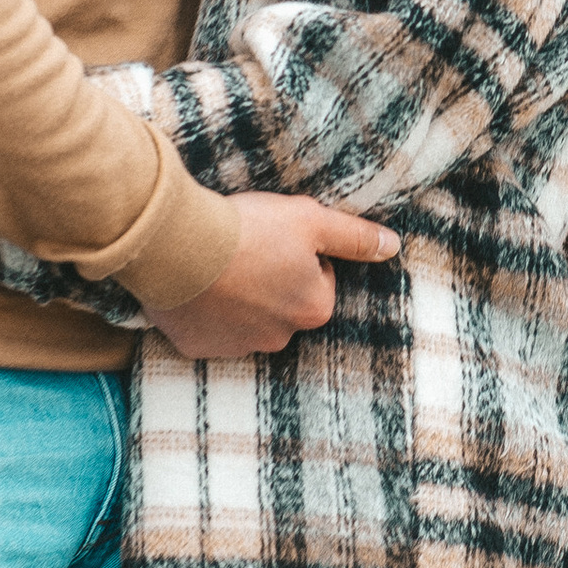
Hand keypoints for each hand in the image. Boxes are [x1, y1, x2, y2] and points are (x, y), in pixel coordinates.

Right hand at [144, 193, 398, 358]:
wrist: (175, 246)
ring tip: (216, 264)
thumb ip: (355, 236)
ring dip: (236, 296)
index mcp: (314, 309)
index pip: (319, 278)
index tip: (275, 237)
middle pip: (283, 301)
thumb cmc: (248, 230)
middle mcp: (279, 338)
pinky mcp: (197, 347)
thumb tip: (392, 245)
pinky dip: (204, 309)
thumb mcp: (311, 220)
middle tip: (244, 248)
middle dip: (270, 279)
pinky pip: (207, 327)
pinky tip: (194, 283)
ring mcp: (236, 346)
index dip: (299, 251)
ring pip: (245, 317)